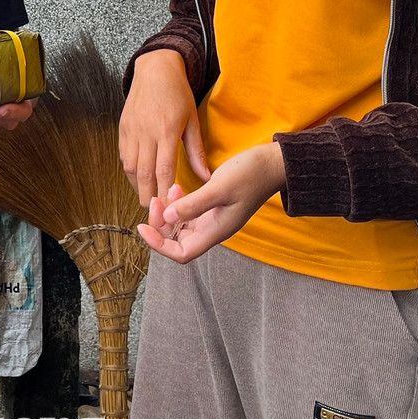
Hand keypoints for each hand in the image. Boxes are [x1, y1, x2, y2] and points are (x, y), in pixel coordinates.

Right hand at [119, 49, 209, 205]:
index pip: (163, 170)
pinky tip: (138, 178)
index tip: (169, 209)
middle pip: (143, 173)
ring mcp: (131, 130)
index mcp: (166, 130)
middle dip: (148, 196)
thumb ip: (196, 150)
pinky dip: (130, 171)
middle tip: (156, 213)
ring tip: (146, 198)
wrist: (155, 68)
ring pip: (130, 167)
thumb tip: (206, 177)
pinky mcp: (122, 127)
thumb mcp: (192, 119)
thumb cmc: (178, 93)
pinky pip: (123, 155)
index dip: (164, 192)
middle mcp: (146, 132)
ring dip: (137, 186)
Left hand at [136, 143, 285, 263]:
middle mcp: (213, 230)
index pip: (182, 254)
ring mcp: (214, 219)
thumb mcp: (220, 188)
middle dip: (161, 224)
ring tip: (170, 189)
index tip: (143, 227)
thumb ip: (194, 205)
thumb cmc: (251, 175)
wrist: (273, 164)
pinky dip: (179, 203)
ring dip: (169, 211)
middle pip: (178, 241)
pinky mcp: (214, 207)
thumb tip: (167, 219)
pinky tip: (178, 188)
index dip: (159, 245)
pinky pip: (189, 213)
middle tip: (155, 200)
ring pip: (181, 226)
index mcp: (216, 232)